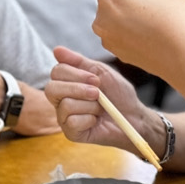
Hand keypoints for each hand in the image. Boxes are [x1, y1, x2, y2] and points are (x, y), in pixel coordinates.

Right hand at [45, 47, 162, 153]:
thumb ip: (78, 61)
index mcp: (67, 83)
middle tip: (97, 93)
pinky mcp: (71, 133)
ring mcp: (64, 117)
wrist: (133, 116)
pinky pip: (72, 122)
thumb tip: (57, 50)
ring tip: (100, 109)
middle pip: (51, 89)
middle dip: (78, 89)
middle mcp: (61, 100)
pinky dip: (89, 119)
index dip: (76, 74)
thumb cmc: (118, 94)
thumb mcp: (101, 72)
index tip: (96, 79)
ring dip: (90, 106)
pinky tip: (96, 121)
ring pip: (65, 105)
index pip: (56, 72)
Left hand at [93, 0, 184, 85]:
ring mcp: (107, 38)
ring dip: (129, 15)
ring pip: (115, 18)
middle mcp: (101, 17)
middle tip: (153, 4)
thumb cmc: (176, 18)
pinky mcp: (117, 53)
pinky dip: (131, 32)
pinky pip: (120, 35)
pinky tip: (152, 35)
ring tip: (154, 20)